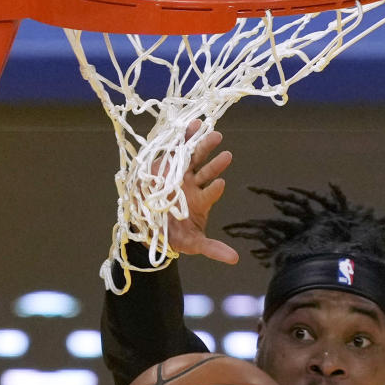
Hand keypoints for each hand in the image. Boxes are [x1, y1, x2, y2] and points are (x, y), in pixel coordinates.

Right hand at [165, 121, 238, 264]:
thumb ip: (213, 248)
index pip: (210, 194)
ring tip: (215, 134)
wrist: (149, 224)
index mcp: (200, 201)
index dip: (214, 189)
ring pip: (195, 157)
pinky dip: (185, 137)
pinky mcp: (167, 163)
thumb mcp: (192, 244)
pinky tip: (194, 125)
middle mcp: (193, 185)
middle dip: (216, 163)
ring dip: (204, 145)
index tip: (220, 184)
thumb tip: (235, 260)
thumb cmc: (174, 235)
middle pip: (207, 170)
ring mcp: (181, 173)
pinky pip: (178, 148)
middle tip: (227, 155)